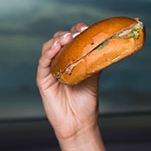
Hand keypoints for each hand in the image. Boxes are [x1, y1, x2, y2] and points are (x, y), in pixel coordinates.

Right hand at [36, 22, 100, 143]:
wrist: (80, 122)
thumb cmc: (86, 101)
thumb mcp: (94, 76)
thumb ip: (95, 60)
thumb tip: (108, 44)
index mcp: (71, 59)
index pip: (71, 39)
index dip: (77, 30)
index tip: (86, 28)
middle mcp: (59, 62)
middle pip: (58, 40)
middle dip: (67, 33)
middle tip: (77, 33)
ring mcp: (50, 70)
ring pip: (48, 48)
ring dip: (56, 40)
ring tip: (66, 38)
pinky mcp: (43, 80)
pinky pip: (42, 63)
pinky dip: (48, 53)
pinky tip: (55, 48)